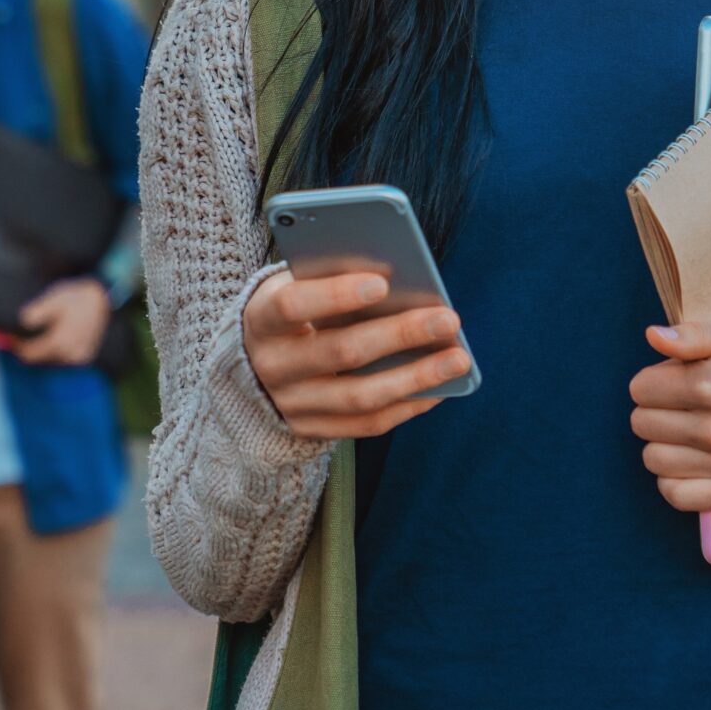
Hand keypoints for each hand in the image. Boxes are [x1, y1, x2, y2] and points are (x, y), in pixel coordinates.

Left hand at [13, 278, 111, 366]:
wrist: (100, 299)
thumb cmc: (74, 298)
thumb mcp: (53, 300)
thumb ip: (36, 313)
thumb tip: (21, 323)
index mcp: (60, 342)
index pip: (29, 354)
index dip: (18, 345)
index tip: (14, 336)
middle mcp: (70, 354)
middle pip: (39, 359)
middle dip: (32, 347)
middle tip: (30, 331)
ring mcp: (79, 358)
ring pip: (51, 360)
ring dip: (46, 349)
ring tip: (49, 330)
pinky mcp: (85, 357)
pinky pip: (64, 359)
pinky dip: (59, 350)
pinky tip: (61, 335)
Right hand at [241, 268, 469, 440]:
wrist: (252, 365)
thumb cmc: (292, 310)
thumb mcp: (295, 286)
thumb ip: (332, 279)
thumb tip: (401, 279)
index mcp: (261, 319)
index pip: (293, 305)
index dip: (336, 295)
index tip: (383, 282)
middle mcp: (272, 366)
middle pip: (340, 352)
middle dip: (400, 334)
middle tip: (448, 319)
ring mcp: (291, 405)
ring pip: (360, 396)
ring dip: (416, 377)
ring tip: (459, 359)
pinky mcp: (311, 430)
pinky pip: (366, 424)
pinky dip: (407, 405)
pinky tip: (440, 388)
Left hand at [629, 315, 710, 513]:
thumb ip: (695, 334)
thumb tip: (652, 336)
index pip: (640, 389)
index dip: (654, 379)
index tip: (676, 377)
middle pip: (643, 424)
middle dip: (656, 409)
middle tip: (684, 402)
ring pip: (654, 459)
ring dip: (664, 443)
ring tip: (688, 429)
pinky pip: (678, 496)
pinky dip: (675, 480)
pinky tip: (690, 460)